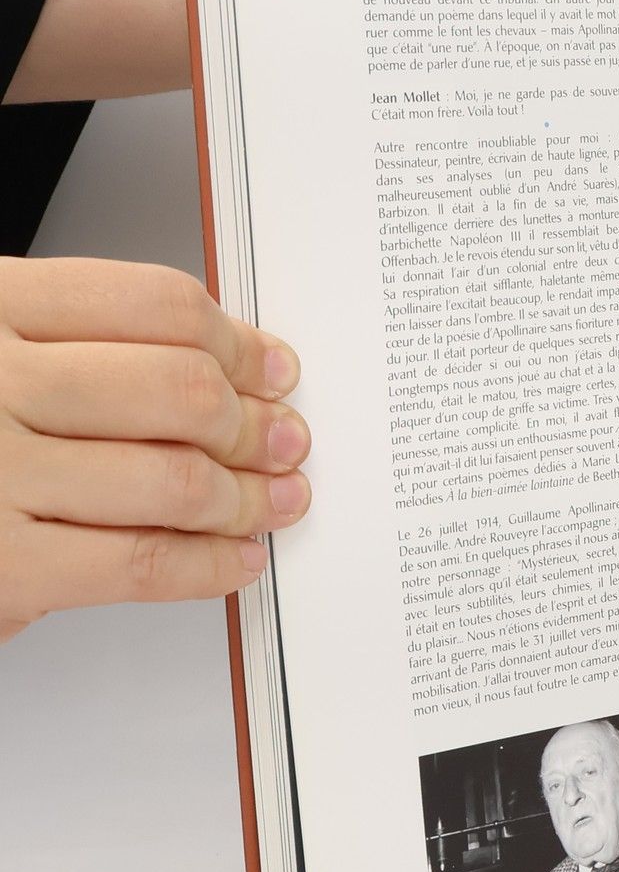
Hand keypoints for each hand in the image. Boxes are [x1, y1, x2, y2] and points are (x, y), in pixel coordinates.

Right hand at [0, 258, 311, 642]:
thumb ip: (80, 349)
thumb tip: (227, 370)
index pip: (154, 304)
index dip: (237, 341)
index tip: (274, 369)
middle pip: (178, 389)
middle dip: (253, 424)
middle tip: (286, 442)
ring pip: (172, 479)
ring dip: (246, 499)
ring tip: (272, 503)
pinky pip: (137, 562)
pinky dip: (206, 566)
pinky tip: (232, 559)